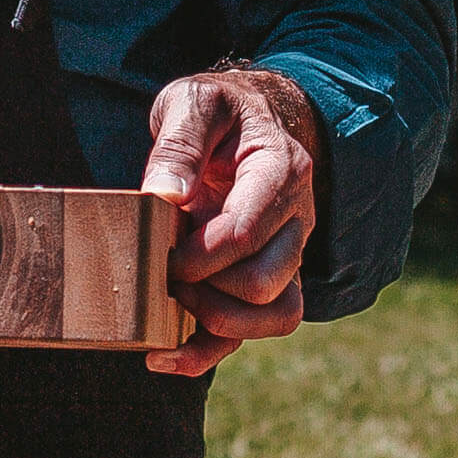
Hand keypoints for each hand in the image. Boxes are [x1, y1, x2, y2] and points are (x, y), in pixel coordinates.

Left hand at [141, 69, 322, 376]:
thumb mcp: (194, 103)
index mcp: (281, 172)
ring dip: (220, 323)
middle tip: (164, 270)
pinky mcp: (271, 279)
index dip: (198, 254)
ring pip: (277, 315)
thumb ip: (179, 143)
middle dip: (206, 289)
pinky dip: (211, 351)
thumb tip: (163, 194)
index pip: (246, 232)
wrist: (250, 118)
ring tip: (172, 303)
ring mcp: (288, 254)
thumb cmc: (219, 111)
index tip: (160, 251)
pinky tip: (164, 355)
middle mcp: (296, 220)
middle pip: (265, 282)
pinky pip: (258, 330)